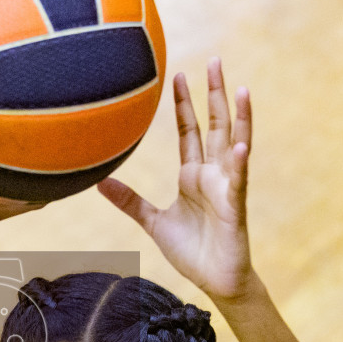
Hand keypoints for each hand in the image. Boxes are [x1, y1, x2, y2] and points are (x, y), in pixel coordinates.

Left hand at [97, 58, 257, 301]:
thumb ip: (130, 201)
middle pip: (215, 126)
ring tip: (241, 89)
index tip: (178, 76)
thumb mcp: (153, 222)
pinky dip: (240, 164)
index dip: (185, 104)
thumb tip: (100, 181)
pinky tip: (242, 146)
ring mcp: (226, 187)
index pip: (190, 131)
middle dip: (215, 94)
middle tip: (215, 60)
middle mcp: (212, 175)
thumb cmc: (191, 251)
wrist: (214, 280)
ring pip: (234, 145)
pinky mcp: (234, 207)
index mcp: (193, 175)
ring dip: (239, 118)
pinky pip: (237, 182)